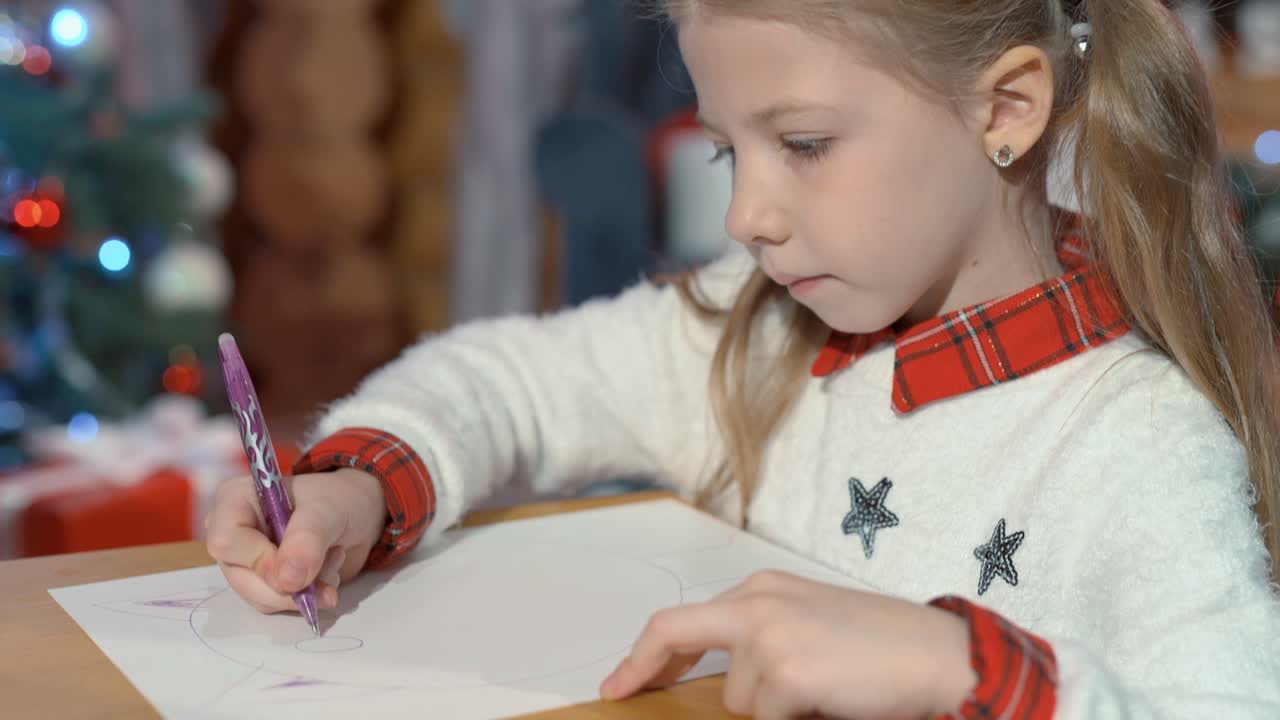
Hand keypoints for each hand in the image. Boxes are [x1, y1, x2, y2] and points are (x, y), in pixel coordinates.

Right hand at [205, 469, 385, 613]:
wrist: (356, 515)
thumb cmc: (336, 500)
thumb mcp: (328, 510)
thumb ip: (307, 539)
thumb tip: (286, 581)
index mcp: (235, 500)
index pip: (226, 542)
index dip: (262, 561)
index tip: (298, 568)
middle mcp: (232, 532)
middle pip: (241, 578)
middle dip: (290, 586)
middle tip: (328, 573)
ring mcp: (244, 561)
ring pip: (260, 598)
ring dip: (305, 590)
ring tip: (331, 559)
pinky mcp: (261, 582)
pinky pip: (277, 604)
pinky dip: (307, 596)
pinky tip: (325, 572)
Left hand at [600, 571, 975, 719]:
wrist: (936, 654)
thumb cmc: (881, 646)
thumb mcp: (810, 626)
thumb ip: (762, 642)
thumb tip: (722, 687)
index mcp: (763, 589)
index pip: (683, 619)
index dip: (645, 652)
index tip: (620, 679)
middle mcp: (757, 602)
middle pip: (676, 635)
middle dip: (645, 668)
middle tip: (619, 692)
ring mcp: (768, 634)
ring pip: (738, 700)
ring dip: (772, 710)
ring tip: (824, 691)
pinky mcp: (784, 671)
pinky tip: (832, 699)